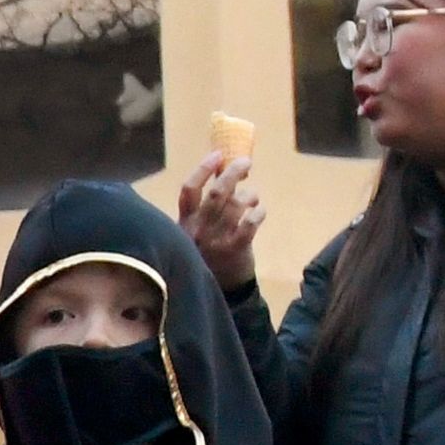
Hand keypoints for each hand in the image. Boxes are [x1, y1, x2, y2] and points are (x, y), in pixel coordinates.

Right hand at [176, 152, 265, 287]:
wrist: (217, 290)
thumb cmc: (207, 254)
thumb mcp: (197, 231)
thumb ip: (205, 205)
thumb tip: (223, 171)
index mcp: (184, 221)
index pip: (189, 190)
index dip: (203, 169)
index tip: (218, 155)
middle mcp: (198, 228)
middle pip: (217, 192)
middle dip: (233, 172)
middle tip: (246, 163)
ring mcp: (216, 239)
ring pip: (237, 204)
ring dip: (250, 195)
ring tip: (253, 198)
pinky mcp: (235, 248)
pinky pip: (251, 222)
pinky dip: (258, 212)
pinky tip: (259, 212)